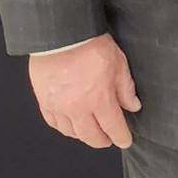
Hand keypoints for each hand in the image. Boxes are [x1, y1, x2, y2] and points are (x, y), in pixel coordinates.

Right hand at [29, 33, 140, 149]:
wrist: (61, 36)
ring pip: (71, 133)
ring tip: (91, 132)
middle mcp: (78, 108)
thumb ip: (126, 89)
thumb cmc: (91, 46)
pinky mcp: (45, 102)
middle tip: (109, 139)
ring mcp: (59, 107)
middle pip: (91, 136)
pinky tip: (70, 125)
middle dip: (103, 141)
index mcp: (100, 100)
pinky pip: (54, 123)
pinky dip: (64, 128)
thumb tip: (133, 106)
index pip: (113, 127)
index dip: (121, 137)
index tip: (125, 141)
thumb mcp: (119, 64)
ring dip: (83, 135)